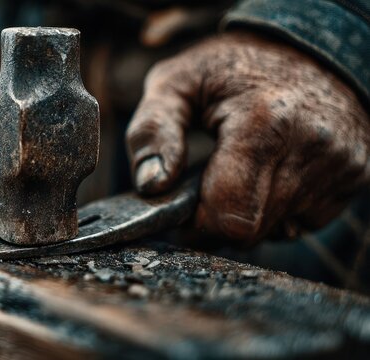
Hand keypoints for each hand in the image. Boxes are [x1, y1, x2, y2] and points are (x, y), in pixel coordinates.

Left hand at [126, 32, 369, 244]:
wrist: (309, 46)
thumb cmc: (232, 66)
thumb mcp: (176, 82)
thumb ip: (151, 130)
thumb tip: (152, 185)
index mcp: (263, 123)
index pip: (230, 216)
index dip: (198, 221)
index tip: (185, 204)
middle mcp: (312, 147)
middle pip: (252, 230)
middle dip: (220, 218)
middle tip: (209, 184)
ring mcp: (342, 164)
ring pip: (278, 230)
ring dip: (250, 212)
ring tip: (242, 170)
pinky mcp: (357, 174)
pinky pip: (306, 221)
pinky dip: (281, 208)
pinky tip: (273, 172)